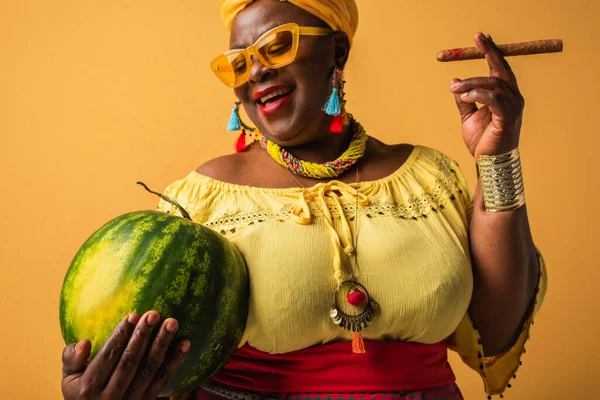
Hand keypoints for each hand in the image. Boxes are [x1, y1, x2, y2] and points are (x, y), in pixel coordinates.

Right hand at [61, 311, 189, 399]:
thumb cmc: (81, 392)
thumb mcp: (69, 379)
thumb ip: (71, 359)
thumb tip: (84, 343)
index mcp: (89, 387)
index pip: (108, 356)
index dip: (120, 335)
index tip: (133, 315)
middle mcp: (110, 395)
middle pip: (130, 361)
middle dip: (143, 336)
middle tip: (154, 314)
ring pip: (148, 370)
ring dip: (162, 345)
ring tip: (171, 323)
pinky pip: (163, 380)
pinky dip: (174, 361)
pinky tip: (185, 343)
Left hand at [450, 32, 524, 157]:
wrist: (488, 163)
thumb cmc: (482, 142)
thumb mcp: (468, 117)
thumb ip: (463, 100)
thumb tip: (454, 82)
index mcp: (506, 96)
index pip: (499, 69)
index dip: (491, 52)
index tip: (480, 37)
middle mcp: (514, 99)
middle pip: (501, 70)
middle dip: (489, 52)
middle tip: (476, 39)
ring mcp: (513, 108)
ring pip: (493, 84)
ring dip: (472, 83)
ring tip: (455, 88)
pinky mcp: (507, 119)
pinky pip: (494, 99)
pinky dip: (478, 95)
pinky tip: (464, 96)